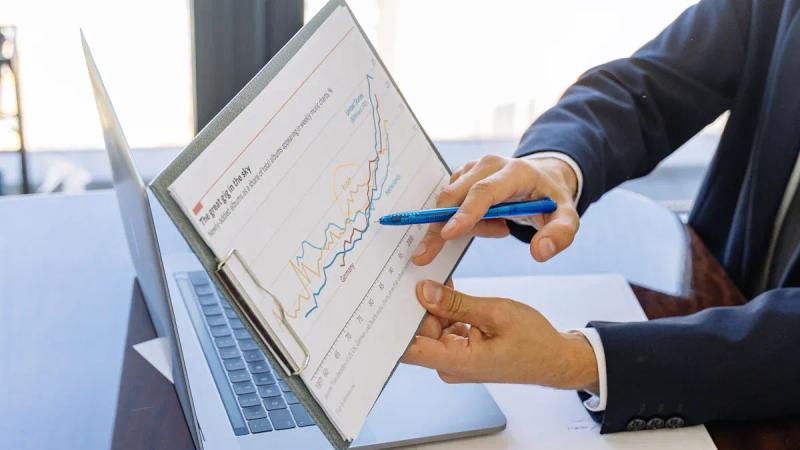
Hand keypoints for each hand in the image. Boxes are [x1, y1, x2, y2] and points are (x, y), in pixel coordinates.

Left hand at [402, 280, 598, 391]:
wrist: (554, 359)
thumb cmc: (533, 341)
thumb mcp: (496, 313)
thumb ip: (457, 303)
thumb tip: (424, 292)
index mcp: (457, 361)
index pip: (409, 349)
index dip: (393, 325)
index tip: (386, 299)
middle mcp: (450, 364)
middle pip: (418, 331)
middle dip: (417, 304)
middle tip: (417, 272)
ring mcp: (454, 358)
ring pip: (431, 326)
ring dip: (433, 304)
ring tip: (437, 278)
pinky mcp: (460, 350)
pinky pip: (443, 327)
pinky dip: (446, 309)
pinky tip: (449, 290)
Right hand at [411, 155, 578, 264]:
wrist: (543, 179)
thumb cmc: (551, 200)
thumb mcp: (567, 218)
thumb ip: (560, 235)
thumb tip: (539, 252)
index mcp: (515, 172)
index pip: (484, 192)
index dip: (464, 213)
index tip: (446, 234)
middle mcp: (489, 164)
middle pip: (455, 197)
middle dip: (438, 227)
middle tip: (425, 255)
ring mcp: (473, 168)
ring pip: (450, 202)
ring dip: (465, 226)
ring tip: (499, 229)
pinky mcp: (463, 175)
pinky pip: (451, 203)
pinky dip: (463, 221)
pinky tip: (491, 223)